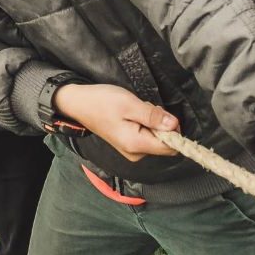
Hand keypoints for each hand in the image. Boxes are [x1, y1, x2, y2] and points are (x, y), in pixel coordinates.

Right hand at [52, 83, 179, 160]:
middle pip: (164, 143)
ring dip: (152, 121)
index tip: (163, 114)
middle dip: (161, 123)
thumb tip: (175, 125)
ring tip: (135, 108)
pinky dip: (145, 123)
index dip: (174, 131)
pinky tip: (132, 113)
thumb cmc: (102, 102)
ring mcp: (131, 150)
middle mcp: (136, 153)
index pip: (170, 147)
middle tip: (143, 107)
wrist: (79, 103)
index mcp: (136, 145)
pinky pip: (147, 136)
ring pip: (156, 138)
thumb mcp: (130, 104)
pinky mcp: (128, 144)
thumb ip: (153, 116)